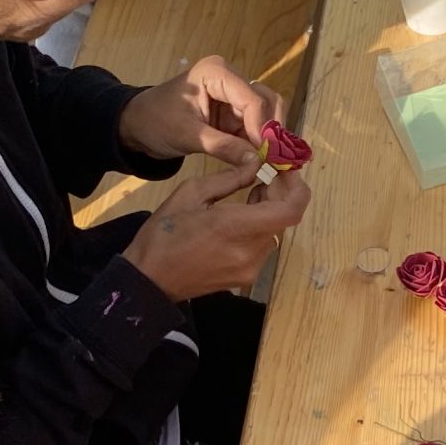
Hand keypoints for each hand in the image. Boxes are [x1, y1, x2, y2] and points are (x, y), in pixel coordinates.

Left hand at [120, 55, 278, 169]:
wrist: (138, 125)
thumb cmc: (155, 122)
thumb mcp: (186, 135)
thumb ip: (222, 147)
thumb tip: (257, 163)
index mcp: (216, 73)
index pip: (251, 98)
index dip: (262, 127)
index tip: (267, 156)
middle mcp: (231, 79)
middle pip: (266, 100)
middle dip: (272, 131)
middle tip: (275, 160)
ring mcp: (234, 96)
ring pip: (267, 113)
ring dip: (270, 137)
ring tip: (271, 162)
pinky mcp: (234, 113)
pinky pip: (256, 126)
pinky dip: (261, 143)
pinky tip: (264, 161)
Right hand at [122, 158, 310, 301]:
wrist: (148, 280)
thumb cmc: (164, 233)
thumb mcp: (191, 193)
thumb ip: (230, 178)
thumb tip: (257, 164)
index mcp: (236, 227)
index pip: (291, 210)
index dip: (297, 187)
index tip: (286, 170)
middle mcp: (250, 252)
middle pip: (284, 219)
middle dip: (280, 194)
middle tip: (265, 176)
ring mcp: (250, 268)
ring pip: (273, 232)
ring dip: (269, 211)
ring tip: (250, 194)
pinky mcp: (245, 278)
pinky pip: (262, 247)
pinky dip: (258, 228)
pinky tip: (240, 218)